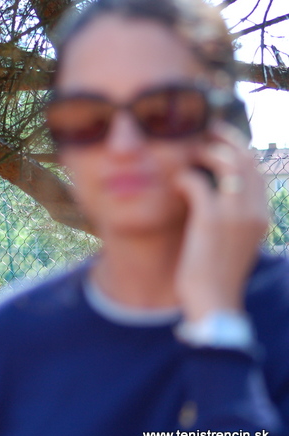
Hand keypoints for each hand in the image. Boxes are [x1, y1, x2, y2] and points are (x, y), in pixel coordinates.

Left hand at [173, 121, 269, 321]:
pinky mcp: (211, 222)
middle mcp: (254, 211)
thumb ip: (227, 216)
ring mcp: (235, 215)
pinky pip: (197, 184)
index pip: (256, 168)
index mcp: (261, 215)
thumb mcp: (229, 241)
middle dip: (223, 139)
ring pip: (226, 163)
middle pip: (245, 158)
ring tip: (186, 153)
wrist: (214, 304)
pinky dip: (184, 177)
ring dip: (204, 152)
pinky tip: (174, 182)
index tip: (217, 137)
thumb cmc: (214, 274)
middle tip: (201, 131)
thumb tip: (208, 192)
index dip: (237, 147)